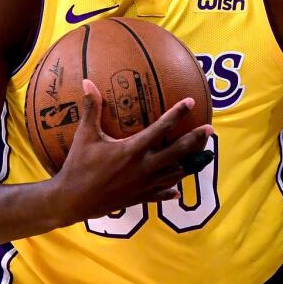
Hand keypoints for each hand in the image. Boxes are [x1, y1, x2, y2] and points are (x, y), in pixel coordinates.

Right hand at [50, 80, 213, 226]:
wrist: (72, 201)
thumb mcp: (85, 136)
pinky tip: (177, 191)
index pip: (161, 128)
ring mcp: (144, 185)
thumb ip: (91, 109)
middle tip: (210, 130)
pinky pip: (160, 194)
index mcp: (132, 150)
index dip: (177, 114)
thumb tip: (87, 82)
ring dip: (191, 164)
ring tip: (204, 156)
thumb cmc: (78, 166)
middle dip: (196, 140)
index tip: (190, 102)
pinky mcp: (139, 198)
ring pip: (175, 174)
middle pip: (178, 152)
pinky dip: (170, 191)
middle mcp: (144, 168)